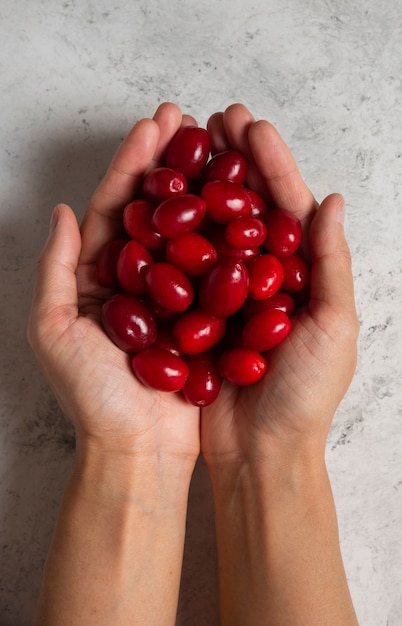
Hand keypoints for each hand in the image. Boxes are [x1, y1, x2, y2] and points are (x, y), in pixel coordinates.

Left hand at [28, 102, 199, 466]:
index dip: (133, 164)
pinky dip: (227, 236)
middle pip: (155, 209)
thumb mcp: (53, 332)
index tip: (155, 125)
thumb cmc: (92, 397)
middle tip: (189, 119)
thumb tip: (63, 210)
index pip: (116, 207)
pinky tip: (244, 204)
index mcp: (98, 276)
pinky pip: (216, 268)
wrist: (138, 449)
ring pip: (190, 232)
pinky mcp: (203, 315)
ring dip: (202, 189)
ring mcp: (173, 295)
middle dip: (170, 162)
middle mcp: (137, 278)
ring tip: (219, 149)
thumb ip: (54, 270)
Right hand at [201, 104, 359, 466]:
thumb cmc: (305, 395)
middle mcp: (261, 277)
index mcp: (299, 274)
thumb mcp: (334, 327)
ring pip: (209, 230)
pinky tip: (157, 204)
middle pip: (246, 208)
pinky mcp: (194, 314)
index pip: (286, 206)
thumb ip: (332, 263)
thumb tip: (333, 199)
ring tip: (185, 147)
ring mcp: (224, 294)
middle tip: (215, 118)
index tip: (250, 124)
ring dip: (199, 187)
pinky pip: (180, 268)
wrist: (260, 451)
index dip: (270, 163)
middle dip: (233, 162)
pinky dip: (171, 235)